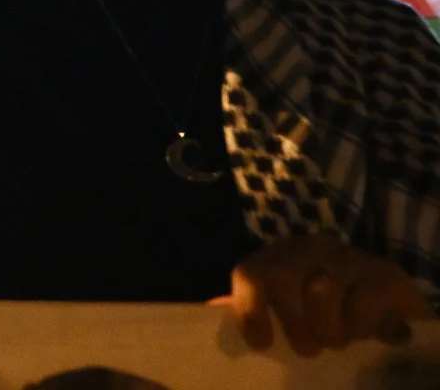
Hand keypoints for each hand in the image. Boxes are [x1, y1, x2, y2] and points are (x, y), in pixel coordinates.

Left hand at [222, 234, 424, 355]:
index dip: (249, 308)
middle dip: (294, 323)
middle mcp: (308, 249)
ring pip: (323, 289)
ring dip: (329, 328)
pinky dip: (361, 324)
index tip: (261, 343)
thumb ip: (255, 310)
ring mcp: (346, 256)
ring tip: (336, 341)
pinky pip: (365, 297)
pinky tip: (366, 332)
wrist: (389, 303)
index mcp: (278, 259)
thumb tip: (211, 311)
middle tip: (308, 349)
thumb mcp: (290, 311)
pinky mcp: (383, 273)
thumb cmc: (329, 312)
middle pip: (282, 278)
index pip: (250, 273)